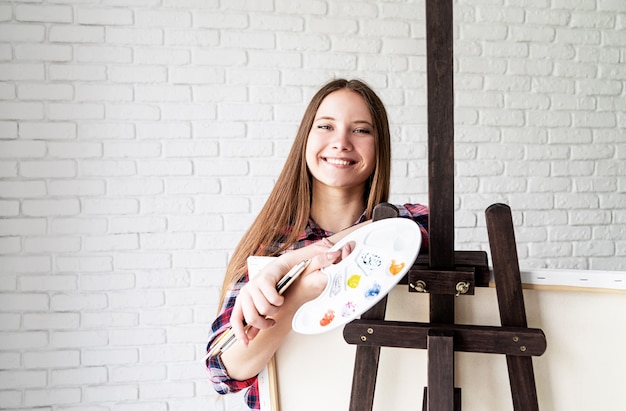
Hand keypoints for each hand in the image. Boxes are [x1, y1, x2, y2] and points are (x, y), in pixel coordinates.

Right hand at [230, 241, 352, 345]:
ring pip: (250, 316)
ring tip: (271, 323)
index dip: (273, 296)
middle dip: (271, 312)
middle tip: (279, 311)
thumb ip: (319, 257)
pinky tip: (247, 342)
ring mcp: (245, 295)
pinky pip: (236, 320)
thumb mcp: (305, 261)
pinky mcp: (240, 305)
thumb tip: (333, 253)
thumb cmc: (291, 268)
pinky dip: (240, 332)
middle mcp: (253, 283)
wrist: (280, 271)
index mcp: (268, 273)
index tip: (281, 301)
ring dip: (261, 324)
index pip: (265, 284)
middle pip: (259, 305)